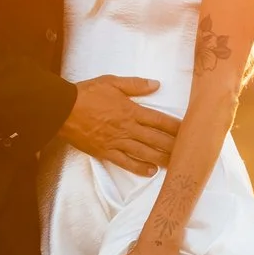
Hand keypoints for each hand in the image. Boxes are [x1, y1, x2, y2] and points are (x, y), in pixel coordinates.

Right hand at [60, 76, 179, 173]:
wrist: (63, 110)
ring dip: (162, 159)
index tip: (190, 131)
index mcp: (131, 110)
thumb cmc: (87, 93)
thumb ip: (135, 85)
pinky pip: (126, 162)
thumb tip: (156, 84)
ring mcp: (117, 142)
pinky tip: (151, 172)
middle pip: (156, 139)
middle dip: (174, 146)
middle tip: (189, 153)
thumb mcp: (112, 82)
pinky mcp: (106, 152)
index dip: (176, 127)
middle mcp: (128, 128)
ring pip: (145, 153)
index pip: (160, 120)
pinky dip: (139, 168)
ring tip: (176, 165)